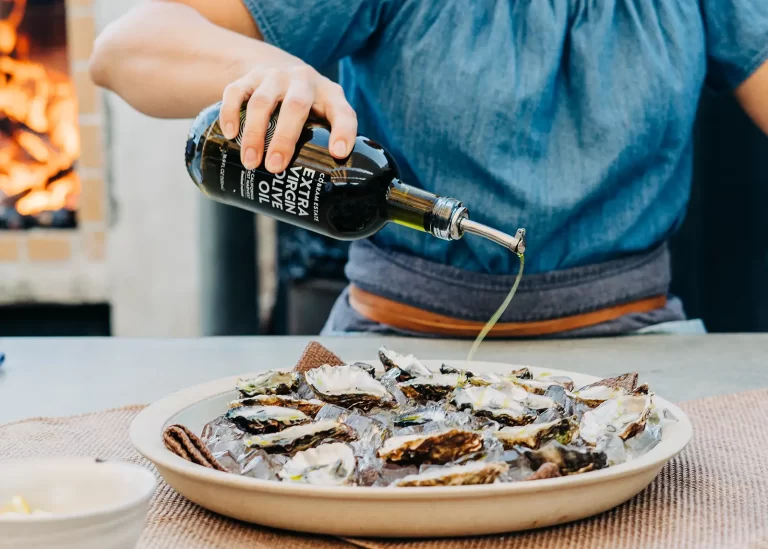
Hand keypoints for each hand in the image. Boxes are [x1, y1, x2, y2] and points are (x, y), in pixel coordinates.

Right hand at [219, 64, 357, 172]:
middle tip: (274, 167)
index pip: (343, 112)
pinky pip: (236, 92)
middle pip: (295, 107)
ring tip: (251, 162)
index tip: (337, 153)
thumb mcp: (325, 114)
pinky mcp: (249, 77)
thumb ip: (326, 143)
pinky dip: (231, 113)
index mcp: (329, 95)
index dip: (343, 132)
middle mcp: (303, 81)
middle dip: (284, 139)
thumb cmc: (308, 103)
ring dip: (254, 133)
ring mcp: (274, 76)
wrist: (277, 63)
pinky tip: (231, 134)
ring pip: (262, 102)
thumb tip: (321, 190)